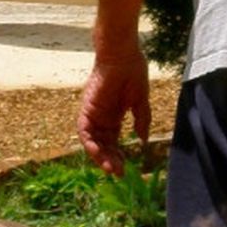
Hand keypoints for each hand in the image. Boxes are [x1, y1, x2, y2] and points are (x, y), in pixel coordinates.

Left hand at [77, 53, 151, 174]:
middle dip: (109, 160)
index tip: (125, 169)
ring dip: (99, 156)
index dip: (118, 156)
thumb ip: (141, 120)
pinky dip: (89, 143)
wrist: (123, 53)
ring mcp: (93, 113)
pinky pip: (84, 130)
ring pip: (92, 141)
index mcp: (114, 116)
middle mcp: (101, 117)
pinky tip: (98, 152)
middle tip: (118, 172)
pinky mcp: (87, 108)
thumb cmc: (133, 71)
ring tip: (109, 168)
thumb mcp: (140, 100)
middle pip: (102, 145)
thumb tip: (143, 140)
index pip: (113, 142)